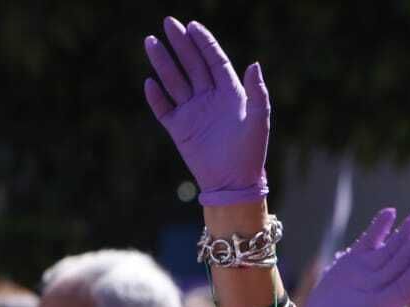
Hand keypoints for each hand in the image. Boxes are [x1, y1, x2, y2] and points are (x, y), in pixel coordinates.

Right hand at [142, 19, 268, 205]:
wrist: (232, 181)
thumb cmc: (251, 151)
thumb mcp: (260, 119)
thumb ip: (257, 92)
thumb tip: (252, 64)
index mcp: (229, 91)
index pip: (213, 60)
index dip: (203, 42)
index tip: (192, 26)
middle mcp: (208, 97)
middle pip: (190, 64)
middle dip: (179, 44)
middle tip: (167, 23)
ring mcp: (192, 112)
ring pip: (174, 81)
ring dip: (163, 63)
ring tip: (150, 43)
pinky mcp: (178, 130)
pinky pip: (163, 109)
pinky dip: (156, 97)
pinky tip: (149, 83)